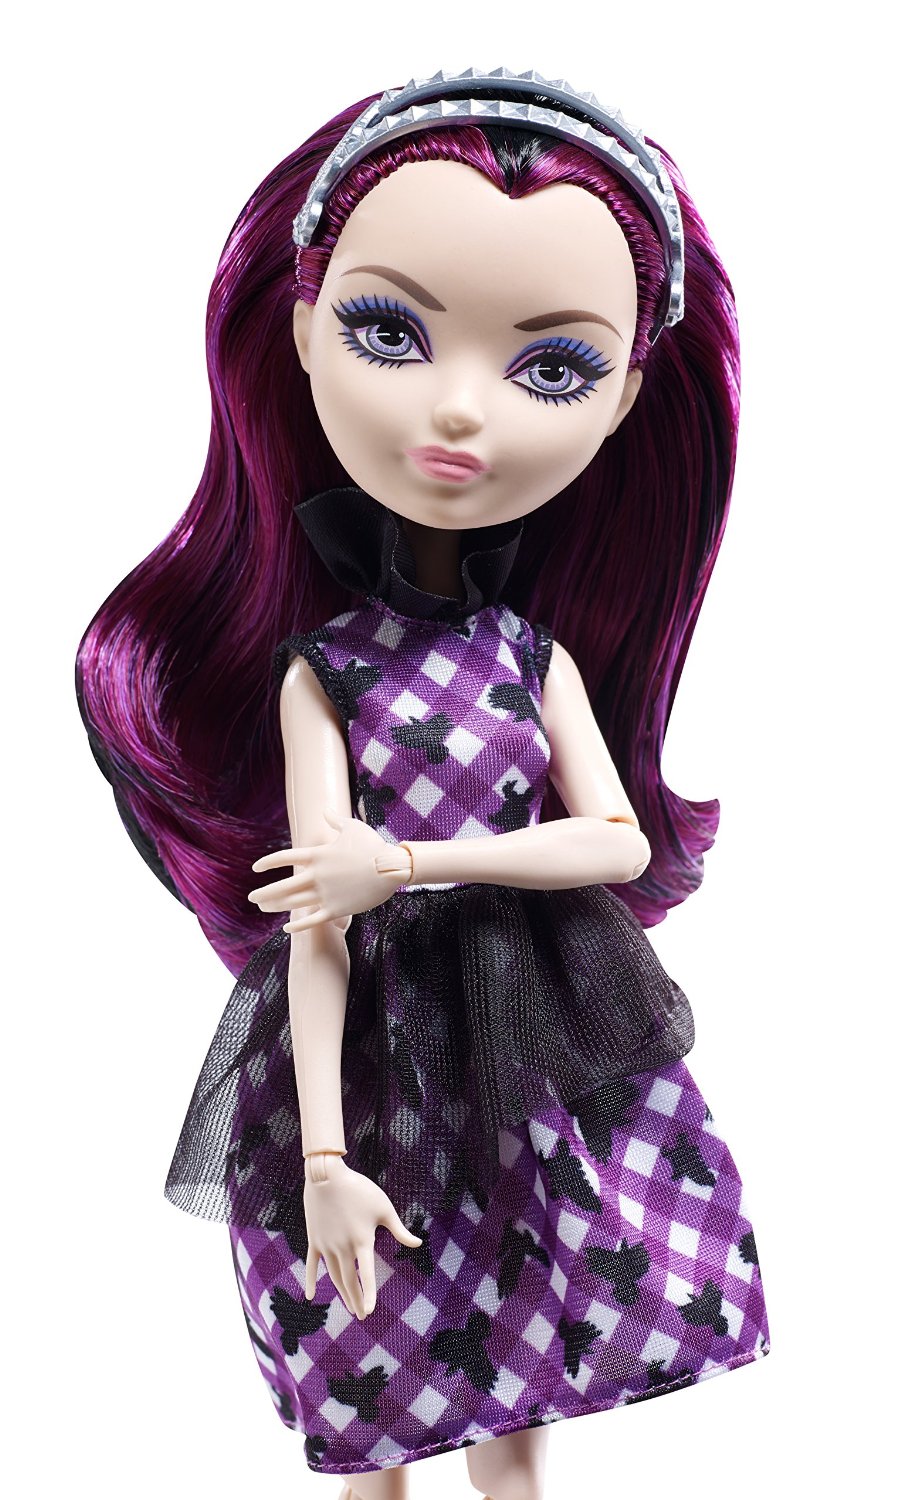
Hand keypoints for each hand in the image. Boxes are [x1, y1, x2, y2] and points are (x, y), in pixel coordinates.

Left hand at [247, 810, 412, 931]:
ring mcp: (325, 893)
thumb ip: (335, 821)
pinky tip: (286, 928)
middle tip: (252, 898)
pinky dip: (297, 925)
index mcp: (317, 855)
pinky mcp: (336, 909)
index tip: (256, 868)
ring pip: (293, 903)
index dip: (267, 863)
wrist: (392, 867)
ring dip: (276, 906)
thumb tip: (325, 810)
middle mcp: (316, 875)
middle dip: (264, 893)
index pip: (284, 858)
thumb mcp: (353, 827)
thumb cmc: (373, 845)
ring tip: (264, 909)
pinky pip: (311, 920)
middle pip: (282, 886)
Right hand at [301, 1153, 422, 1318]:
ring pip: (334, 1275)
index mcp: (362, 1240)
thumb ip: (399, 1230)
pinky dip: (311, 1280)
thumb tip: (418, 1244)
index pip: (367, 1273)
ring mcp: (326, 1244)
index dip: (369, 1293)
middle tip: (361, 1316)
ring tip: (349, 1306)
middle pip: (349, 1280)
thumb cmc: (359, 1189)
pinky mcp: (314, 1240)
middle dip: (356, 1299)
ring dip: (341, 1293)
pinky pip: (312, 1265)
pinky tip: (310, 1296)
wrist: (327, 1175)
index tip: (369, 1311)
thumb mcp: (384, 1208)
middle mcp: (343, 1247)